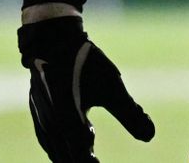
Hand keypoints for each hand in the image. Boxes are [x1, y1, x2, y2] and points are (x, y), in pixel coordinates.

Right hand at [20, 6, 153, 161]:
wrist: (52, 38)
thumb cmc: (84, 62)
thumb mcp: (111, 87)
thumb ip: (130, 113)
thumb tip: (150, 136)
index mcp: (69, 123)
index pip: (81, 158)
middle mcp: (51, 126)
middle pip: (66, 158)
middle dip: (82, 162)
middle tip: (98, 162)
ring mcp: (41, 119)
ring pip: (55, 152)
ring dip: (71, 157)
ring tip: (90, 157)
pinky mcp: (37, 112)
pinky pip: (47, 141)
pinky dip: (60, 149)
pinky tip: (72, 145)